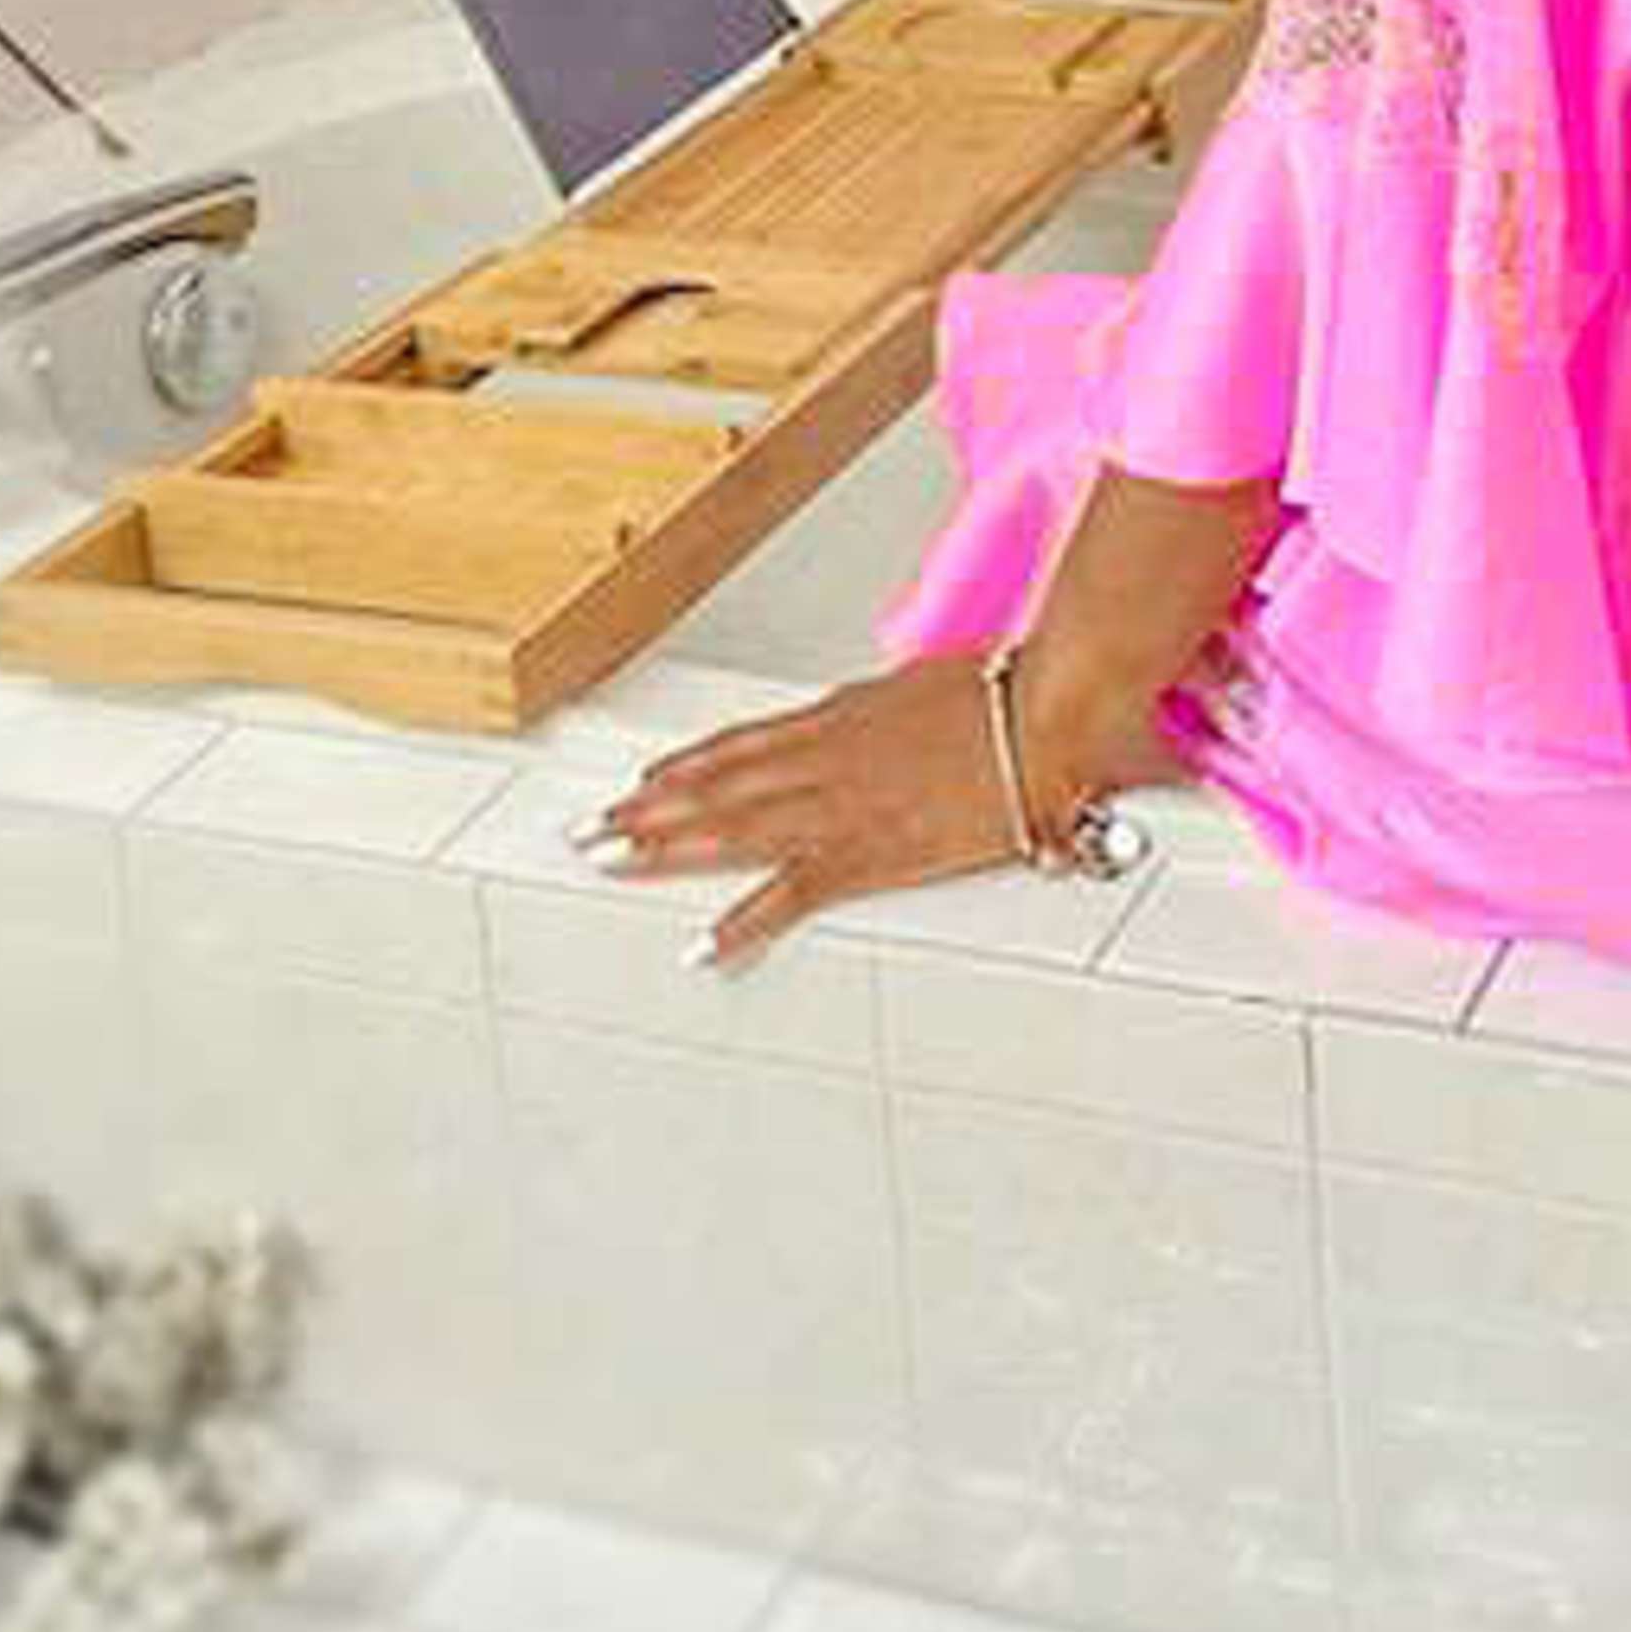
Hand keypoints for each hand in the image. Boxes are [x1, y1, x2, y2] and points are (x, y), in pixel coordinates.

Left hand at [583, 648, 1226, 972]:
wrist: (1042, 713)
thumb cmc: (1000, 693)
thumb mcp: (920, 687)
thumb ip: (877, 709)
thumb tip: (856, 714)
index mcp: (834, 719)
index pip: (737, 746)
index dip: (683, 767)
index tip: (639, 785)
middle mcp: (820, 759)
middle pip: (713, 788)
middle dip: (644, 812)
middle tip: (588, 833)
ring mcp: (839, 806)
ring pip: (731, 829)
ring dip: (665, 849)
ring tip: (612, 864)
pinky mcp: (871, 851)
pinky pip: (792, 891)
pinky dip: (745, 919)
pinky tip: (705, 944)